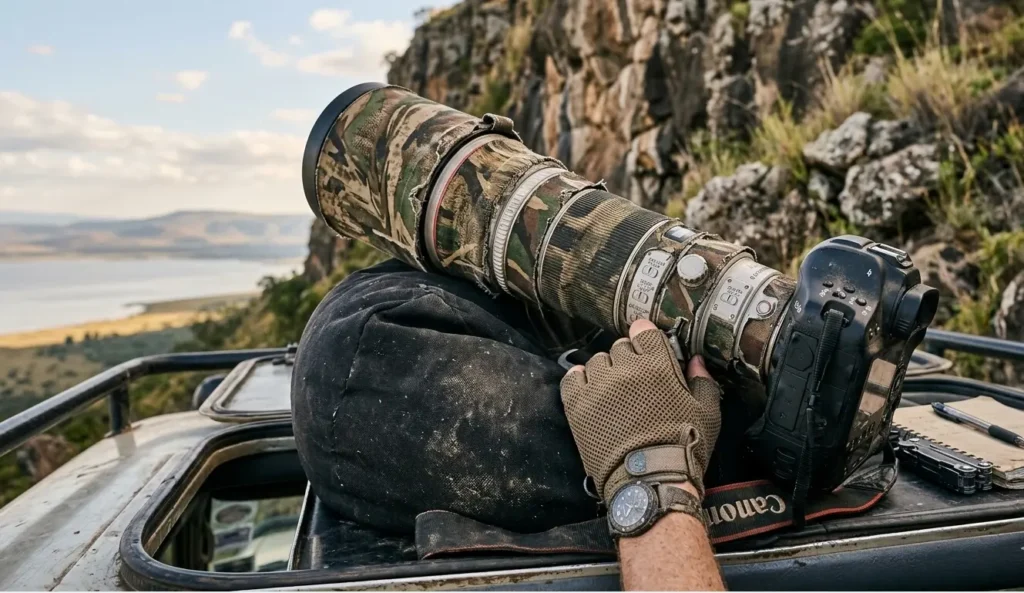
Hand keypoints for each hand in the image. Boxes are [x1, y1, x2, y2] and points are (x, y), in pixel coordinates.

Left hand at [560, 320, 721, 501]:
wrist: (650, 481)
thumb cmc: (682, 448)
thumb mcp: (707, 413)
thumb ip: (703, 381)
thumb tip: (696, 361)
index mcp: (657, 364)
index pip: (643, 330)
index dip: (645, 338)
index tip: (646, 347)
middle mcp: (625, 368)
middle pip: (620, 347)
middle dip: (628, 360)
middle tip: (636, 383)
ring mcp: (599, 385)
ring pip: (597, 361)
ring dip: (606, 372)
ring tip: (614, 394)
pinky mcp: (578, 404)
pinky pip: (572, 377)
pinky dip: (580, 381)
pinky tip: (591, 393)